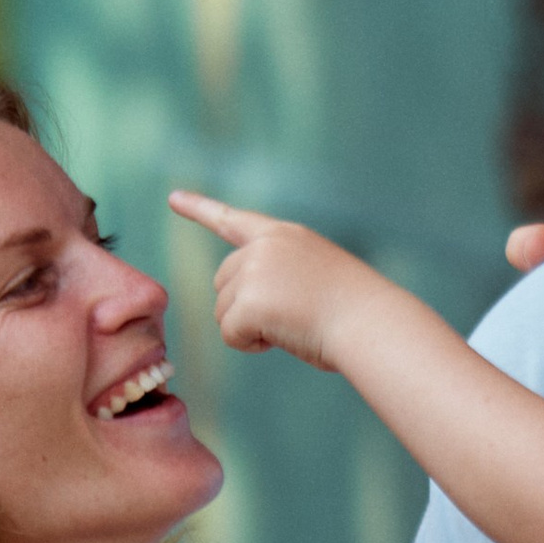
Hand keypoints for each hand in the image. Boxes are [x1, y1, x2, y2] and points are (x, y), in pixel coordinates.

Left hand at [170, 194, 386, 371]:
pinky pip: (230, 334)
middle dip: (244, 308)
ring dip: (251, 328)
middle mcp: (264, 246)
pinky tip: (285, 337)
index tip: (173, 198)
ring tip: (295, 324)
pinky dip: (252, 345)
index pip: (234, 220)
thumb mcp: (317, 279)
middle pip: (223, 283)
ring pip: (224, 312)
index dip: (200, 209)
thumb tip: (247, 314)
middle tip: (291, 317)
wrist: (370, 322)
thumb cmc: (355, 312)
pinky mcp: (248, 300)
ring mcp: (254, 270)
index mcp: (285, 236)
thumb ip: (279, 278)